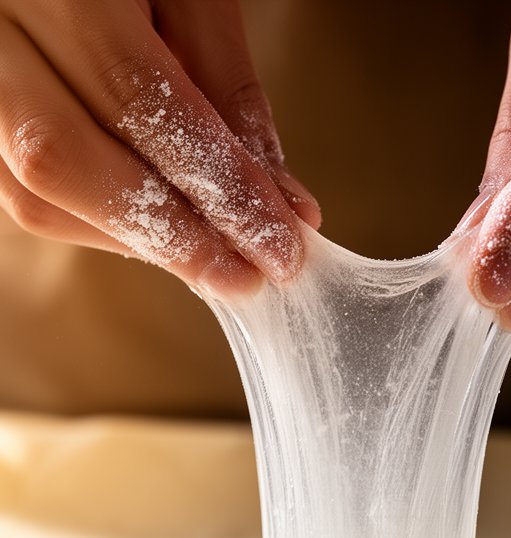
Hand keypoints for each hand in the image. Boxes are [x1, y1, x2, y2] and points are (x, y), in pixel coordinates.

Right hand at [0, 0, 320, 297]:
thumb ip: (226, 86)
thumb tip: (282, 204)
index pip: (133, 97)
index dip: (213, 184)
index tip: (279, 245)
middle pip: (64, 156)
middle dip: (171, 233)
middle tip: (247, 277)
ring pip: (35, 190)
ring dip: (136, 240)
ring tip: (213, 260)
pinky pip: (22, 193)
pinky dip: (102, 224)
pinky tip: (161, 232)